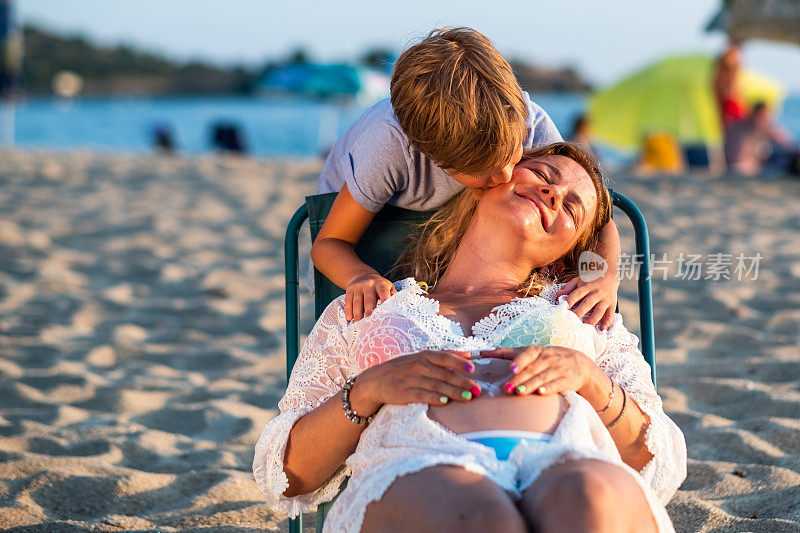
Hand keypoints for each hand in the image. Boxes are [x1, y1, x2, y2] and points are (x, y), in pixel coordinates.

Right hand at [345, 273, 396, 320]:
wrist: (363, 275)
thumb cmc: (379, 287)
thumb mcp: (388, 288)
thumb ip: (393, 297)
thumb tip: (399, 309)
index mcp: (381, 285)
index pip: (383, 294)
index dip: (384, 304)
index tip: (384, 316)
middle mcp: (369, 284)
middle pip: (369, 300)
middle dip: (368, 313)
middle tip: (369, 324)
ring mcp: (358, 286)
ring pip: (357, 301)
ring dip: (357, 314)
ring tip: (358, 324)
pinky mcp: (350, 289)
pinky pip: (348, 300)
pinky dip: (349, 310)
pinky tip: (349, 318)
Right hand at [351, 350, 480, 414]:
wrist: (376, 380)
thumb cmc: (404, 369)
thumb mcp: (421, 357)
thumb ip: (445, 356)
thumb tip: (469, 355)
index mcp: (424, 356)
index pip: (445, 357)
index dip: (459, 362)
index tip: (473, 368)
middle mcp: (418, 366)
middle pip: (444, 374)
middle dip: (462, 382)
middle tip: (477, 389)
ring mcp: (411, 379)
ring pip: (436, 386)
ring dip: (454, 392)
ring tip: (468, 398)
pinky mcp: (405, 393)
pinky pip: (422, 395)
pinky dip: (434, 398)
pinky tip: (445, 402)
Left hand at [481, 345, 592, 396]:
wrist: (580, 364)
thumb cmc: (548, 358)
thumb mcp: (532, 353)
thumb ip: (509, 353)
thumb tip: (483, 352)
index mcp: (537, 351)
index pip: (527, 354)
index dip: (519, 361)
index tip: (510, 369)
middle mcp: (548, 358)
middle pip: (532, 369)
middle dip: (519, 379)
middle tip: (507, 388)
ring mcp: (558, 369)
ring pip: (542, 377)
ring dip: (530, 385)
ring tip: (519, 392)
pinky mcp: (567, 380)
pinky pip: (557, 384)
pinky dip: (549, 388)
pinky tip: (540, 393)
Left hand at [555, 273, 618, 329]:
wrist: (610, 273)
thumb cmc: (591, 279)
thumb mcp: (580, 280)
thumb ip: (569, 287)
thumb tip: (558, 294)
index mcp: (587, 286)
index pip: (577, 294)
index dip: (570, 300)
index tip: (564, 307)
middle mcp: (597, 292)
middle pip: (587, 303)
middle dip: (580, 312)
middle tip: (573, 321)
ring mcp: (605, 299)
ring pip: (599, 310)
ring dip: (593, 319)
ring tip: (586, 327)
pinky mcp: (612, 304)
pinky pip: (610, 313)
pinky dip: (607, 321)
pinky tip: (603, 328)